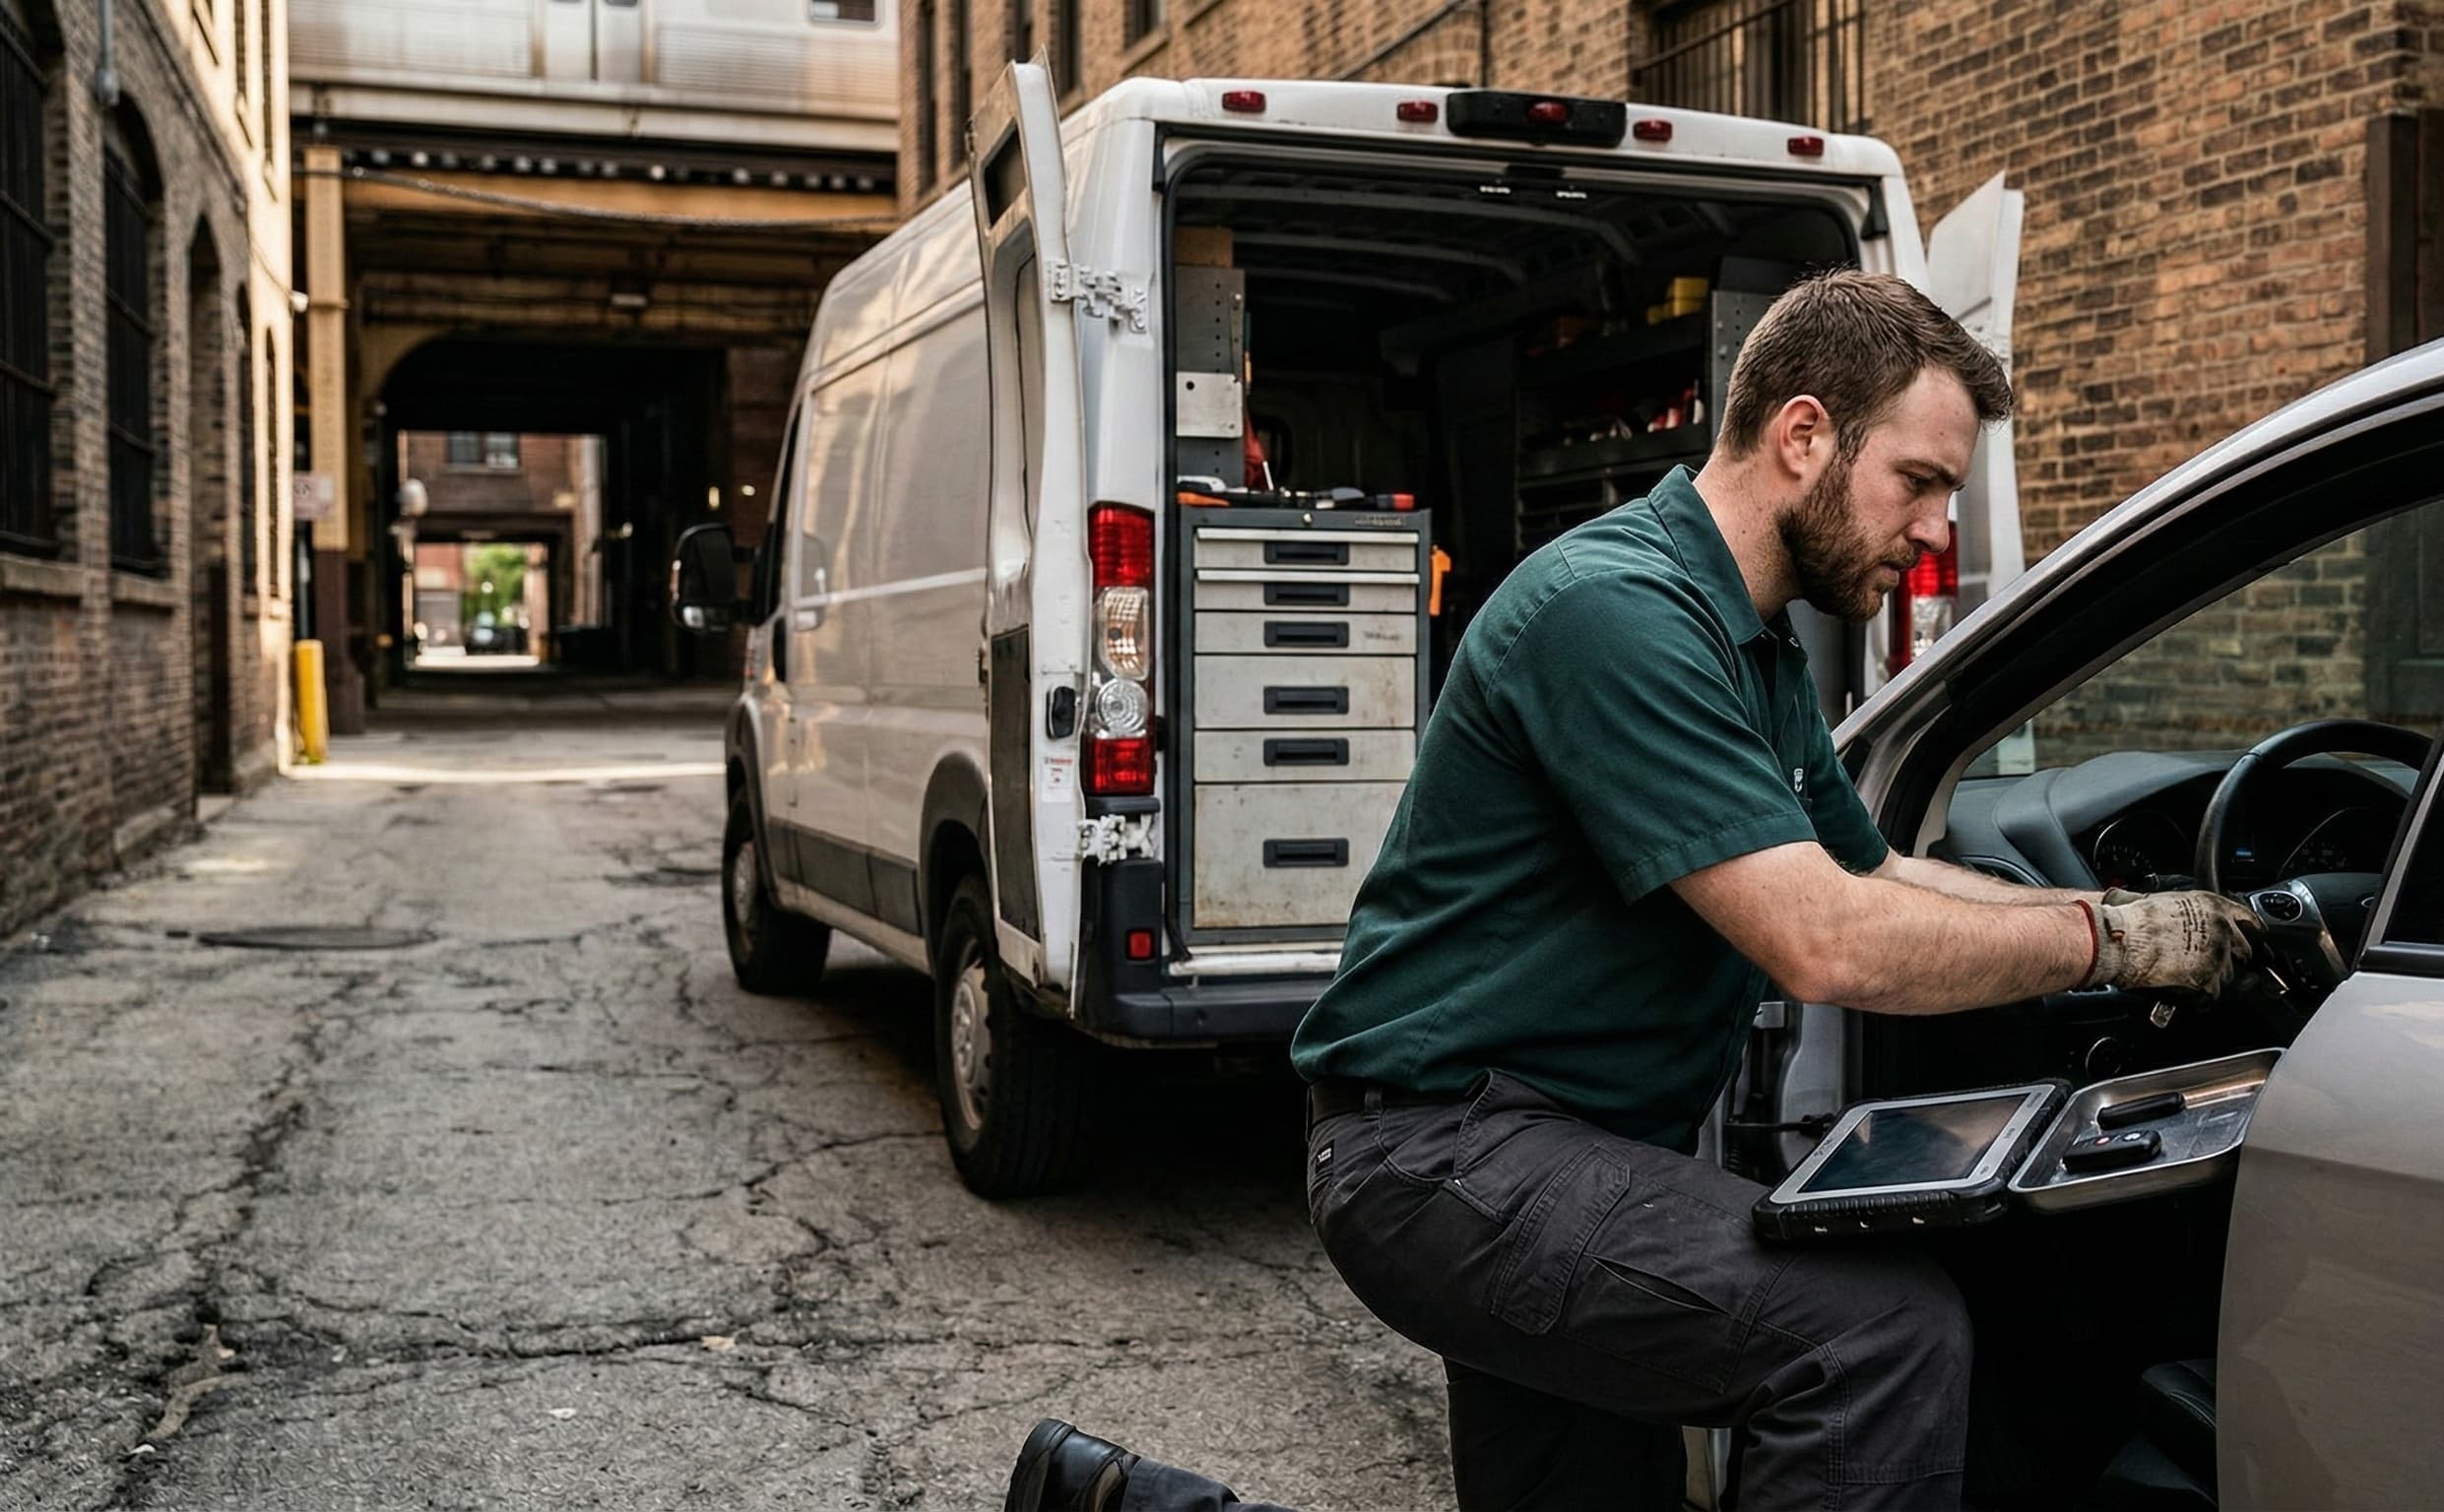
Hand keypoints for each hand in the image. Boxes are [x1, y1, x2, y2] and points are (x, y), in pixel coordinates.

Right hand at [2086, 891, 2261, 995]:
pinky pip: (2212, 995)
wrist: (2120, 939)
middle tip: (2211, 966)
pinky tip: (2184, 990)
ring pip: (2230, 976)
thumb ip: (2196, 914)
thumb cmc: (2133, 920)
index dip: (2251, 935)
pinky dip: (2200, 996)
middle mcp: (2222, 929)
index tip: (2251, 944)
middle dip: (2232, 961)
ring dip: (2213, 980)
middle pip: (2245, 952)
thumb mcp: (2170, 903)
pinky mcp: (2208, 980)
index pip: (2251, 922)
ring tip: (2188, 978)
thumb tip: (2200, 925)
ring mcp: (2218, 955)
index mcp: (2214, 906)